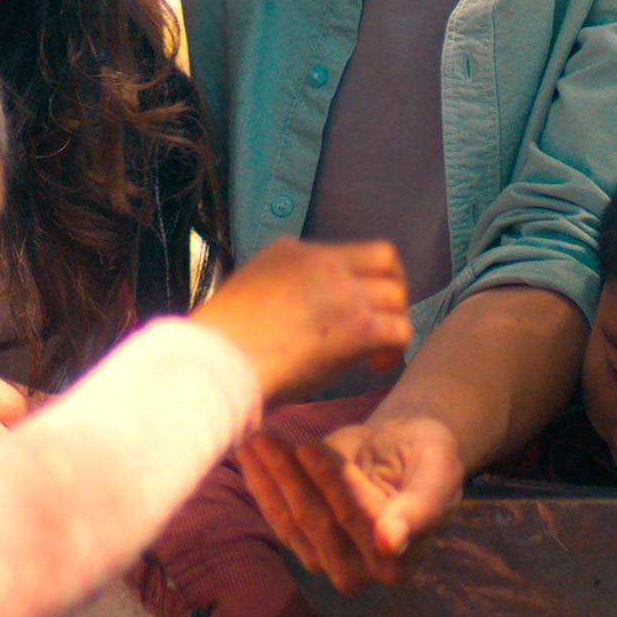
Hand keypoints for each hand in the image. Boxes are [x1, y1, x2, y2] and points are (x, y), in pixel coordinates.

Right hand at [192, 238, 410, 403]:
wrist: (216, 360)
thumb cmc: (218, 343)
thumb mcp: (247, 293)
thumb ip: (278, 292)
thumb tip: (295, 318)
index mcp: (291, 250)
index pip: (343, 252)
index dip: (353, 280)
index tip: (345, 309)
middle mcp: (323, 261)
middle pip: (384, 258)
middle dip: (390, 287)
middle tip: (379, 319)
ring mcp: (343, 291)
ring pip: (396, 294)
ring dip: (391, 321)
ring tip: (376, 351)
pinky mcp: (358, 326)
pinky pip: (399, 330)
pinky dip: (393, 349)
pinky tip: (375, 366)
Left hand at [237, 414, 463, 590]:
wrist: (404, 452)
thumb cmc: (427, 457)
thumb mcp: (438, 472)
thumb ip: (420, 508)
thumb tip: (391, 542)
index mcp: (399, 560)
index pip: (358, 516)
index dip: (331, 482)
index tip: (307, 446)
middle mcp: (363, 572)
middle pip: (318, 521)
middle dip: (290, 476)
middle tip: (266, 436)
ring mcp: (329, 563)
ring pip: (292, 520)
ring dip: (269, 478)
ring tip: (255, 439)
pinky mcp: (304, 547)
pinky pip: (278, 517)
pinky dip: (262, 484)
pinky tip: (251, 454)